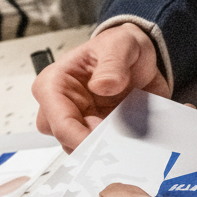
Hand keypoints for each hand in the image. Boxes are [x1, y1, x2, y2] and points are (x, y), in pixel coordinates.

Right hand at [33, 24, 168, 151]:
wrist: (141, 58)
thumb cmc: (120, 47)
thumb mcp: (120, 44)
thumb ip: (112, 63)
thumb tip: (101, 85)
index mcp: (54, 83)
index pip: (57, 120)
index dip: (78, 138)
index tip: (104, 144)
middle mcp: (61, 107)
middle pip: (65, 141)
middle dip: (92, 147)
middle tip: (119, 142)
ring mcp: (79, 123)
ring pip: (83, 151)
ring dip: (107, 148)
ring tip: (130, 138)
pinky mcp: (95, 134)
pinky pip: (101, 152)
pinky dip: (117, 149)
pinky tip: (133, 142)